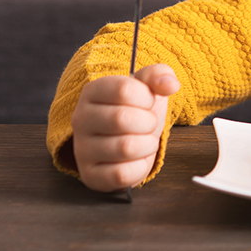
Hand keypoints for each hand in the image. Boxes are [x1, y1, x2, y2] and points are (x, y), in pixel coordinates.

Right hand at [70, 63, 180, 191]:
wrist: (131, 138)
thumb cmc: (138, 109)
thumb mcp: (148, 85)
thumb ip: (159, 75)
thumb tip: (169, 84)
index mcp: (93, 91)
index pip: (124, 89)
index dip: (147, 97)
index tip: (148, 102)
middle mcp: (81, 119)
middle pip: (122, 119)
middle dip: (148, 122)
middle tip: (148, 124)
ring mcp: (82, 149)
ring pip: (125, 148)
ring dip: (147, 144)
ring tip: (144, 140)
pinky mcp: (90, 175)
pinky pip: (121, 174)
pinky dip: (139, 166)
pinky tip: (137, 158)